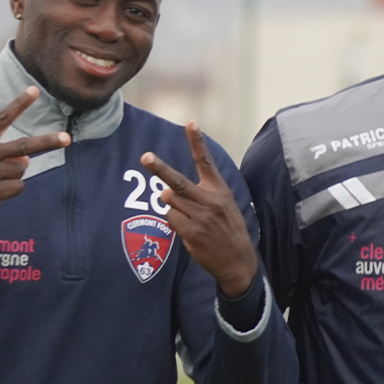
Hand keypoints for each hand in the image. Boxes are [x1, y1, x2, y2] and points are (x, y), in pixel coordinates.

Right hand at [0, 86, 69, 244]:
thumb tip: (27, 161)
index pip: (2, 117)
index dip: (19, 103)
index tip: (34, 90)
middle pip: (24, 145)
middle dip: (48, 142)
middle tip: (66, 139)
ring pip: (21, 170)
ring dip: (13, 177)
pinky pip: (18, 188)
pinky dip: (10, 191)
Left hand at [141, 122, 257, 297]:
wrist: (238, 260)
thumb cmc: (228, 229)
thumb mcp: (224, 205)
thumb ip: (200, 194)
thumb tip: (165, 192)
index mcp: (219, 189)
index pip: (206, 161)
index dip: (198, 141)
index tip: (191, 123)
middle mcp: (209, 200)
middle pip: (177, 181)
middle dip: (159, 169)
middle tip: (145, 157)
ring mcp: (200, 217)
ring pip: (169, 200)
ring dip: (171, 205)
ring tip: (187, 215)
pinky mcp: (192, 232)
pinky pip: (170, 218)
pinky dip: (173, 220)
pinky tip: (187, 229)